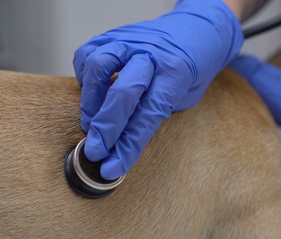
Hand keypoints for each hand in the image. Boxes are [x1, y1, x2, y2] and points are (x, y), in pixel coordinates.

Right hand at [73, 0, 242, 178]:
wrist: (195, 29)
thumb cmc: (191, 67)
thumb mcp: (186, 96)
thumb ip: (155, 115)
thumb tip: (121, 144)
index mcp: (176, 73)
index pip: (148, 115)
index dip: (128, 146)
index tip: (112, 168)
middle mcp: (151, 54)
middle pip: (123, 93)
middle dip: (105, 129)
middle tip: (94, 152)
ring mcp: (129, 41)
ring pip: (100, 67)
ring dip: (90, 101)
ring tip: (90, 122)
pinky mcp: (112, 35)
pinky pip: (88, 54)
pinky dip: (85, 78)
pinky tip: (91, 94)